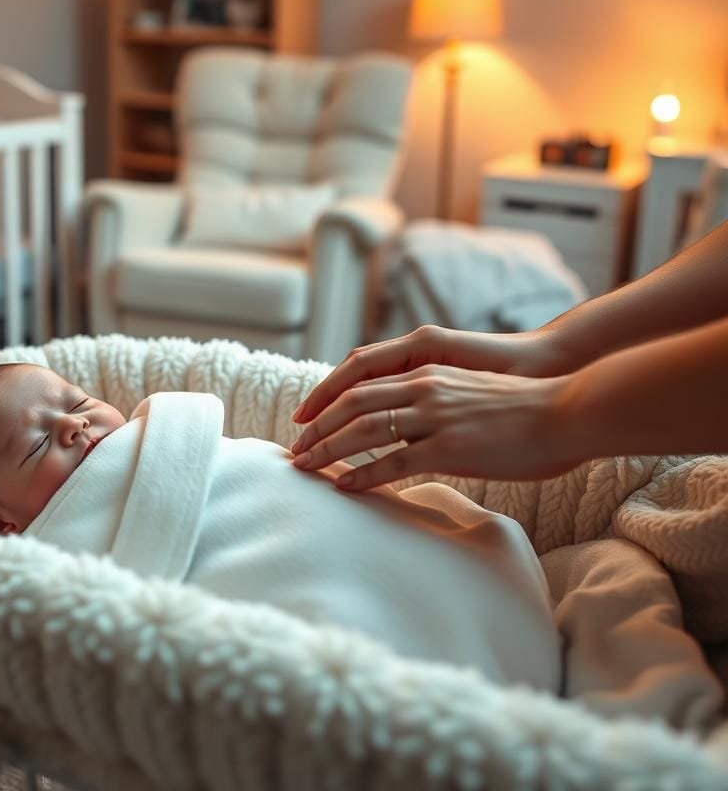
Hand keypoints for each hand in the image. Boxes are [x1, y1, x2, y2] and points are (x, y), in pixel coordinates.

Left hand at [290, 365, 586, 487]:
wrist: (566, 410)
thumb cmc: (525, 407)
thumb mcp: (467, 391)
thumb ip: (435, 400)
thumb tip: (410, 426)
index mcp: (426, 372)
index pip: (360, 380)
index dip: (327, 398)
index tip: (304, 418)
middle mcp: (423, 387)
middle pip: (352, 403)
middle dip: (317, 427)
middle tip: (293, 448)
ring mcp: (435, 416)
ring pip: (363, 429)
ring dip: (327, 449)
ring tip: (304, 466)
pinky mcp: (449, 447)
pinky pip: (393, 462)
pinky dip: (362, 475)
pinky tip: (344, 487)